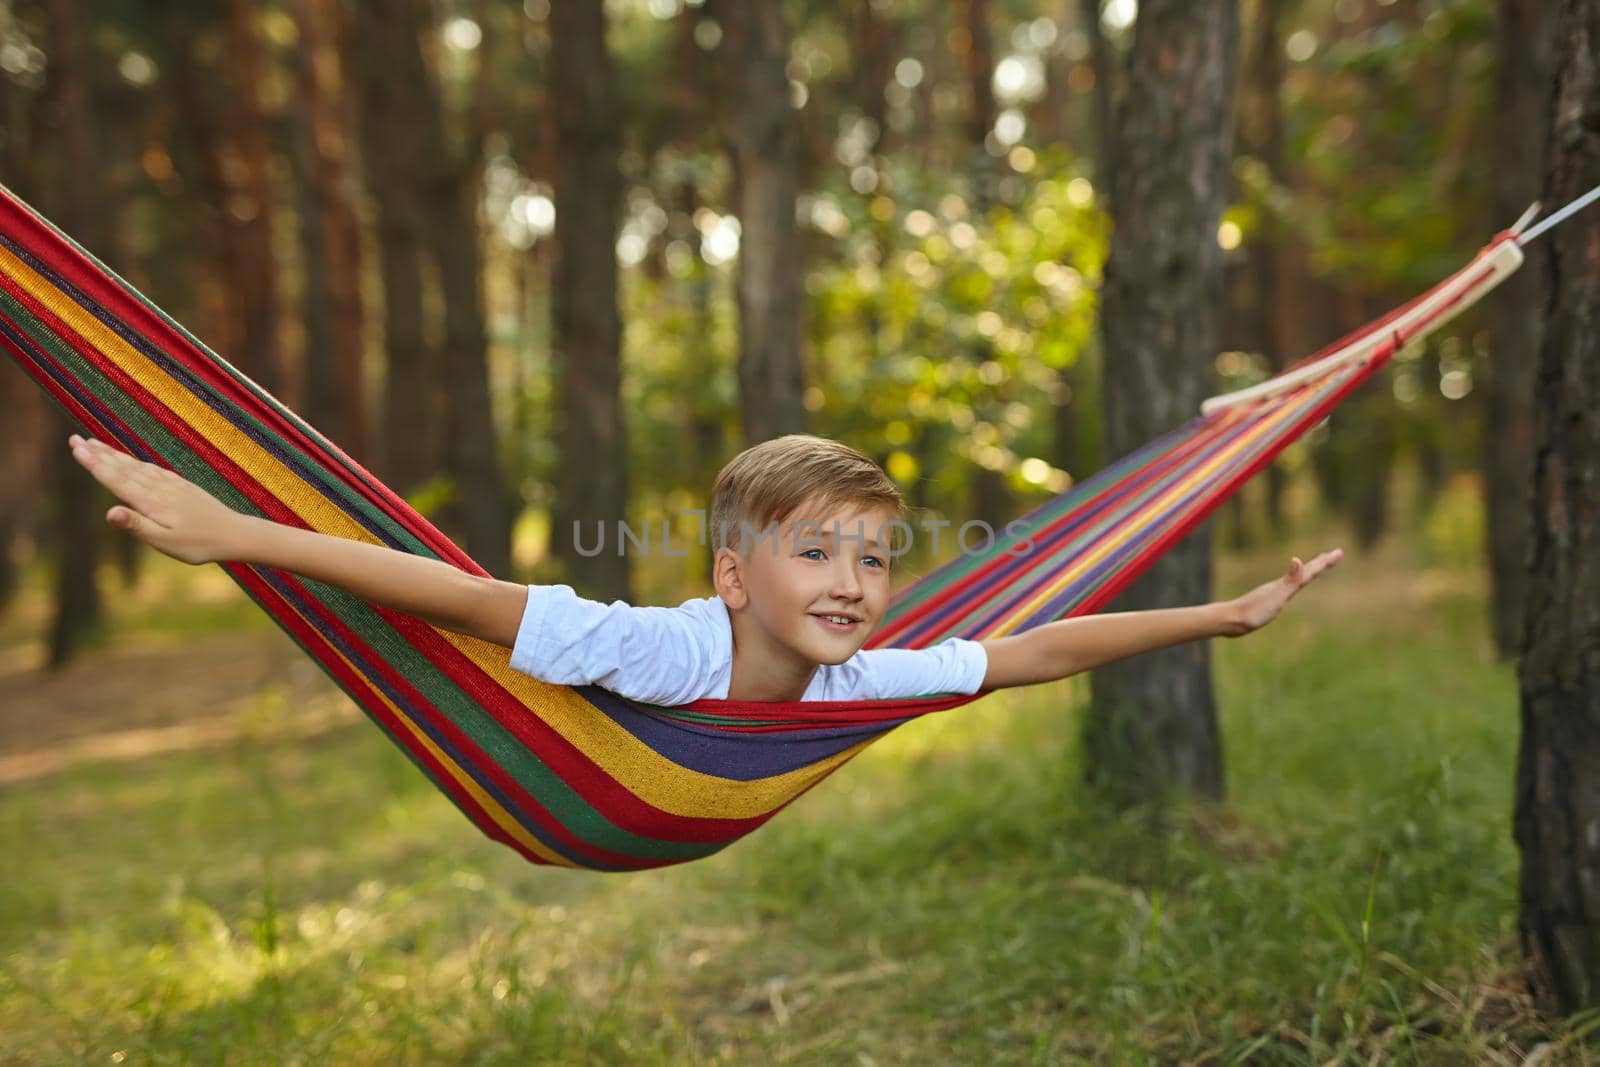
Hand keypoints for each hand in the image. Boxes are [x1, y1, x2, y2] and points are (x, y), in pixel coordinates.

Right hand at [67, 434, 243, 564]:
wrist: (234, 534)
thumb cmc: (198, 544)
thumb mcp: (164, 542)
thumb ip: (136, 526)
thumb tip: (109, 512)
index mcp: (151, 502)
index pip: (117, 480)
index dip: (95, 465)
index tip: (76, 449)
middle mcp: (159, 488)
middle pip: (123, 468)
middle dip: (98, 454)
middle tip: (74, 440)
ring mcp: (171, 485)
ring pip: (136, 466)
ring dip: (114, 455)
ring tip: (94, 444)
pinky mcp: (181, 486)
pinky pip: (152, 469)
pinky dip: (136, 462)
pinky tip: (130, 460)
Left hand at [1226, 548, 1343, 635]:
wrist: (1231, 620)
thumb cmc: (1254, 611)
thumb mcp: (1276, 596)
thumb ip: (1288, 580)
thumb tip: (1297, 559)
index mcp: (1285, 584)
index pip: (1309, 571)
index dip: (1324, 562)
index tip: (1339, 552)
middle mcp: (1281, 585)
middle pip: (1305, 571)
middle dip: (1321, 563)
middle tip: (1335, 554)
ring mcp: (1274, 592)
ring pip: (1296, 578)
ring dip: (1308, 571)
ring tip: (1316, 566)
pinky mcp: (1268, 601)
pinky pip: (1287, 588)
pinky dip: (1294, 583)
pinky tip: (1292, 585)